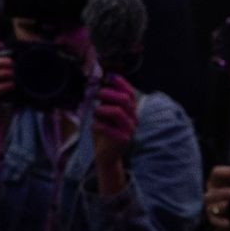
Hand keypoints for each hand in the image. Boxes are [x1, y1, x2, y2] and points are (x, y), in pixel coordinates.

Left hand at [90, 73, 138, 192]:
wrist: (105, 154)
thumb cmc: (103, 131)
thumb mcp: (102, 114)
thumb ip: (102, 102)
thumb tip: (95, 85)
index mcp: (130, 111)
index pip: (130, 93)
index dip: (121, 83)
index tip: (109, 77)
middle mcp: (133, 118)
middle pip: (124, 100)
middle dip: (108, 93)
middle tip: (97, 94)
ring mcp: (130, 129)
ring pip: (117, 111)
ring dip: (102, 109)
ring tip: (96, 113)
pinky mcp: (124, 139)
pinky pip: (109, 128)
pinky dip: (98, 124)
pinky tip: (95, 126)